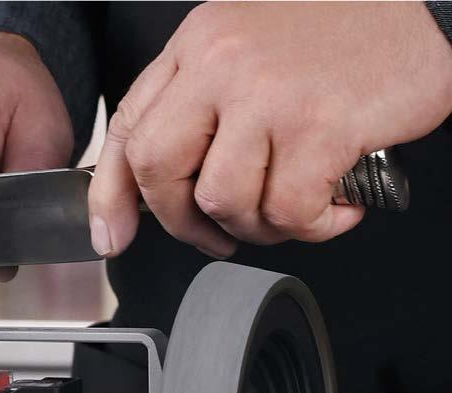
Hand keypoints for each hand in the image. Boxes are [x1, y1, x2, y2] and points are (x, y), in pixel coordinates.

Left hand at [89, 2, 451, 257]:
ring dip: (258, 226)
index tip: (113, 235)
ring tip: (292, 209)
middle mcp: (221, 64)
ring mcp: (269, 94)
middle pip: (160, 171)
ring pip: (225, 202)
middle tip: (216, 234)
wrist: (416, 6)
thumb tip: (169, 184)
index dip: (111, 195)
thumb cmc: (330, 36)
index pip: (129, 130)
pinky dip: (311, 226)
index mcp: (197, 48)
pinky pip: (289, 212)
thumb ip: (201, 110)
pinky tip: (334, 207)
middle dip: (183, 222)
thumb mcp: (244, 54)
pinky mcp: (320, 125)